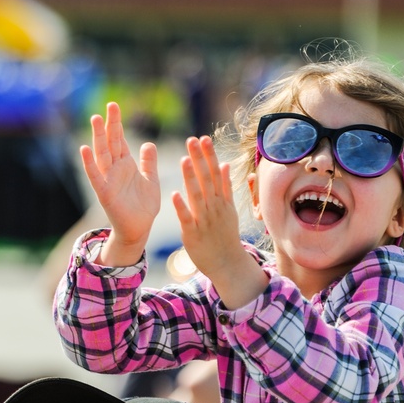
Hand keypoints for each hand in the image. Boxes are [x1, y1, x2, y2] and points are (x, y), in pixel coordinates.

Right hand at [80, 102, 159, 265]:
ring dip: (98, 137)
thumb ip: (149, 163)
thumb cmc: (144, 206)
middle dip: (110, 124)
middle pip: (110, 142)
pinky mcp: (104, 193)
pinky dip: (88, 163)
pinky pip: (95, 176)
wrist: (140, 228)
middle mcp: (115, 169)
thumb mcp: (151, 180)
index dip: (117, 124)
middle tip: (110, 106)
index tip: (114, 106)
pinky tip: (83, 149)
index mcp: (126, 164)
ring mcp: (108, 179)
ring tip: (95, 119)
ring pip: (101, 154)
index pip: (119, 139)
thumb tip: (148, 143)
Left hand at [173, 136, 266, 308]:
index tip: (203, 138)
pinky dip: (181, 206)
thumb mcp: (229, 210)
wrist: (228, 264)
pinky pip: (186, 218)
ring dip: (190, 177)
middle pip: (206, 179)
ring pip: (197, 195)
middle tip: (192, 140)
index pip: (215, 173)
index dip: (209, 155)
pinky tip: (174, 193)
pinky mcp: (193, 233)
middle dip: (199, 159)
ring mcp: (204, 220)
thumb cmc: (225, 236)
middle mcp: (214, 207)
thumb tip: (225, 164)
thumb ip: (225, 187)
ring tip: (183, 159)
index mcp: (222, 200)